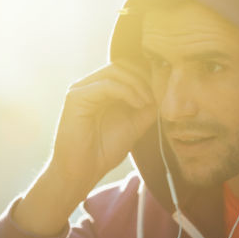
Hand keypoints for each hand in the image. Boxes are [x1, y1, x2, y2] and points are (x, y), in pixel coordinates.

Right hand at [51, 62, 156, 200]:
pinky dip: (126, 91)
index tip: (161, 92)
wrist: (82, 171)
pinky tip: (137, 104)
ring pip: (115, 71)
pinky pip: (106, 84)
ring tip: (146, 102)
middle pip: (121, 65)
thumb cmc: (104, 151)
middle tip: (155, 96)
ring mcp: (81, 89)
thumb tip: (162, 91)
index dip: (146, 76)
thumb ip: (146, 107)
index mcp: (102, 91)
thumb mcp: (134, 125)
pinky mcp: (76, 97)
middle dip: (143, 77)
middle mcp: (90, 86)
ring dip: (137, 84)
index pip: (127, 69)